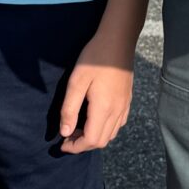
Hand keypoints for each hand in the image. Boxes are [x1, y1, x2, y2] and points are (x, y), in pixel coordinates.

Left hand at [59, 37, 134, 153]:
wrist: (118, 41)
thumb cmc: (94, 58)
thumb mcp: (76, 82)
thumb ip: (69, 109)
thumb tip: (64, 132)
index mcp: (103, 109)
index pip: (91, 140)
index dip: (75, 147)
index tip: (61, 144)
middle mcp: (117, 112)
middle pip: (101, 141)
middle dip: (83, 145)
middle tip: (67, 136)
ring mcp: (124, 106)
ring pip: (111, 134)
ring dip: (94, 137)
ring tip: (78, 128)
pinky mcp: (127, 100)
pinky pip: (118, 124)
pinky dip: (105, 129)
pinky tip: (94, 119)